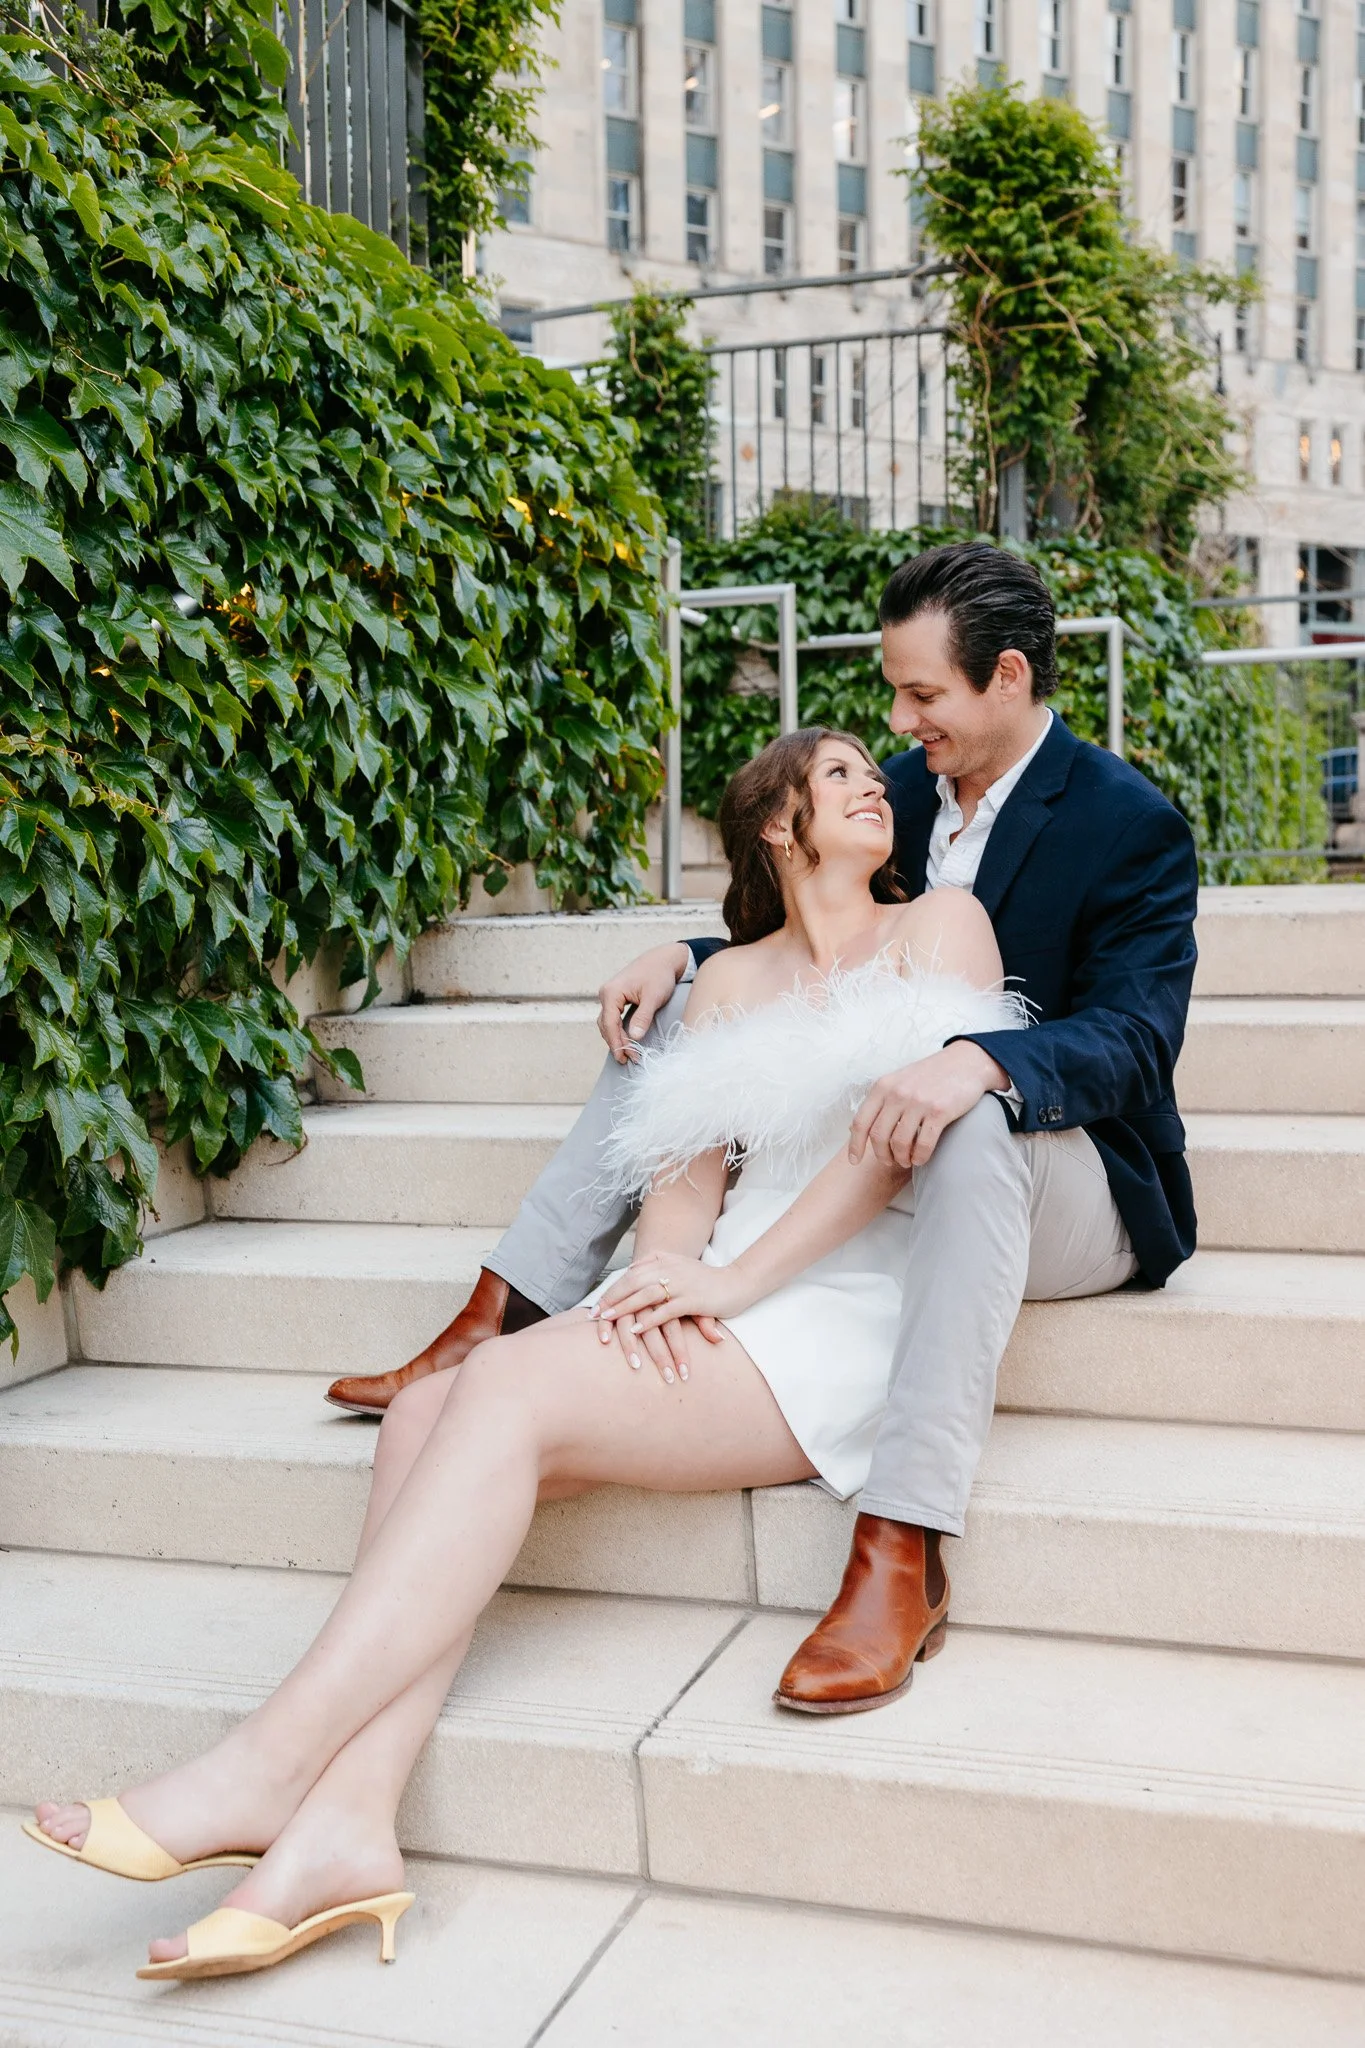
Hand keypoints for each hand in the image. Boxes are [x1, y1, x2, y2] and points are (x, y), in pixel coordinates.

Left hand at [591, 1251, 737, 1381]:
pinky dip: (649, 1320)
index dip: (612, 1290)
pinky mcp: (692, 1300)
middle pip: (633, 1282)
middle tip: (594, 1315)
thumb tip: (632, 1269)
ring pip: (645, 1295)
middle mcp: (670, 1269)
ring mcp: (681, 1284)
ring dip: (624, 1308)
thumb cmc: (706, 1278)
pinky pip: (666, 1311)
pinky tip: (636, 1330)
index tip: (596, 1306)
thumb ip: (657, 1263)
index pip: (631, 1274)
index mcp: (665, 1260)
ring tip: (607, 1321)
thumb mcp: (680, 1265)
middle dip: (611, 1299)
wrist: (737, 1283)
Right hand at [597, 942, 691, 1063]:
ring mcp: (610, 996)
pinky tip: (627, 1041)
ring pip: (608, 1023)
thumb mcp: (653, 997)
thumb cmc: (659, 975)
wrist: (663, 959)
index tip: (625, 1057)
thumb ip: (643, 1017)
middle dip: (616, 1043)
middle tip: (628, 1060)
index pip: (610, 1024)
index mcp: (611, 992)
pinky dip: (618, 1031)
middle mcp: (606, 993)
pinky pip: (613, 1018)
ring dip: (616, 1039)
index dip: (617, 1043)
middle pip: (606, 1025)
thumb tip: (635, 1037)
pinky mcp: (616, 998)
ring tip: (628, 1054)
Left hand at [848, 1041, 1010, 1169]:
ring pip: (900, 1143)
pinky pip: (924, 1144)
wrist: (965, 1062)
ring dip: (902, 1158)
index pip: (861, 1122)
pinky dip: (920, 1157)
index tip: (855, 1161)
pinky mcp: (939, 1111)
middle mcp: (897, 1093)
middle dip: (882, 1155)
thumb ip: (880, 1101)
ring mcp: (918, 1102)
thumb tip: (855, 1128)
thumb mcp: (898, 1080)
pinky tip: (921, 1158)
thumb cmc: (930, 1076)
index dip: (856, 1145)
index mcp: (883, 1086)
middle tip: (889, 1162)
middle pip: (879, 1136)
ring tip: (907, 1161)